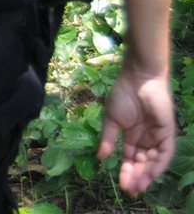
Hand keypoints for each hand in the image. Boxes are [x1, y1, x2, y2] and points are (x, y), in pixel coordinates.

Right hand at [98, 65, 174, 195]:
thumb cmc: (122, 95)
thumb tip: (101, 158)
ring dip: (147, 175)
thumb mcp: (111, 120)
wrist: (138, 79)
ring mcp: (158, 136)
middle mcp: (146, 138)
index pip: (131, 158)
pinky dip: (159, 165)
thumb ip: (108, 139)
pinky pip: (165, 153)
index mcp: (132, 135)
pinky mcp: (168, 133)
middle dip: (137, 177)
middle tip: (130, 191)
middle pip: (143, 163)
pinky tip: (151, 175)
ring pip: (154, 161)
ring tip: (138, 186)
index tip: (122, 186)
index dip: (127, 172)